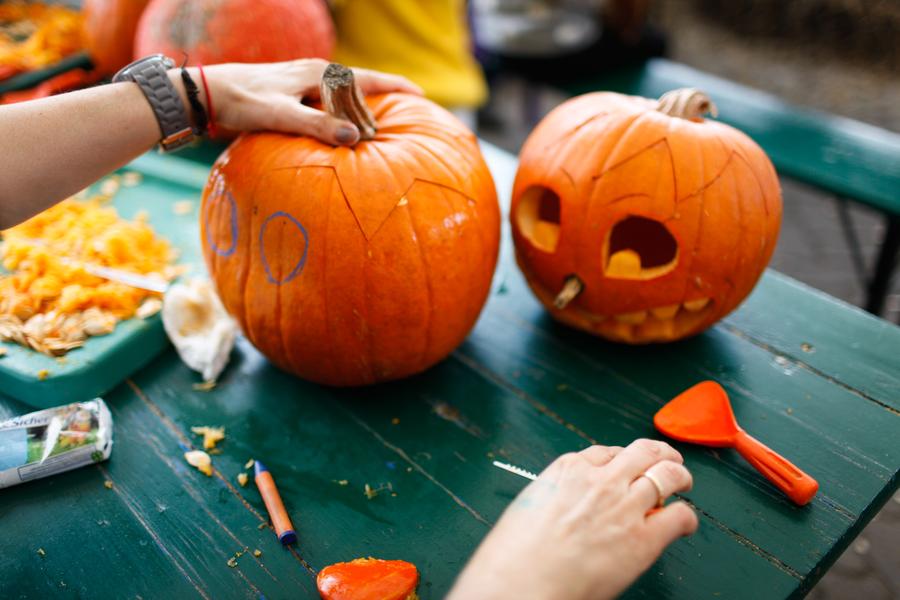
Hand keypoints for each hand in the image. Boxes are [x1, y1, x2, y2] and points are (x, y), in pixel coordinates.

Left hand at [177, 59, 421, 144]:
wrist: (207, 92)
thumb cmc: (242, 101)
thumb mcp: (280, 115)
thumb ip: (316, 127)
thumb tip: (353, 139)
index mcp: (317, 73)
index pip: (367, 78)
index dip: (395, 86)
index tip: (422, 95)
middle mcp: (314, 72)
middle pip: (360, 85)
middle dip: (384, 100)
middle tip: (405, 121)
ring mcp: (303, 80)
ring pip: (344, 93)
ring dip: (362, 108)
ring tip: (380, 125)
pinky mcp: (292, 91)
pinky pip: (328, 101)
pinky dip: (342, 113)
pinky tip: (342, 128)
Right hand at [448, 440, 697, 599]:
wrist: (522, 584)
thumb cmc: (514, 556)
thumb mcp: (528, 507)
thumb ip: (556, 497)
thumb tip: (569, 506)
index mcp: (568, 469)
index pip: (607, 452)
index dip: (622, 459)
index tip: (626, 468)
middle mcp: (601, 480)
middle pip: (643, 451)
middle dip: (659, 454)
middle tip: (668, 461)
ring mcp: (625, 506)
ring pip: (668, 474)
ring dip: (679, 476)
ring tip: (683, 483)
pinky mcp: (644, 538)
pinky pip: (679, 516)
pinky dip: (686, 517)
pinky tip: (684, 523)